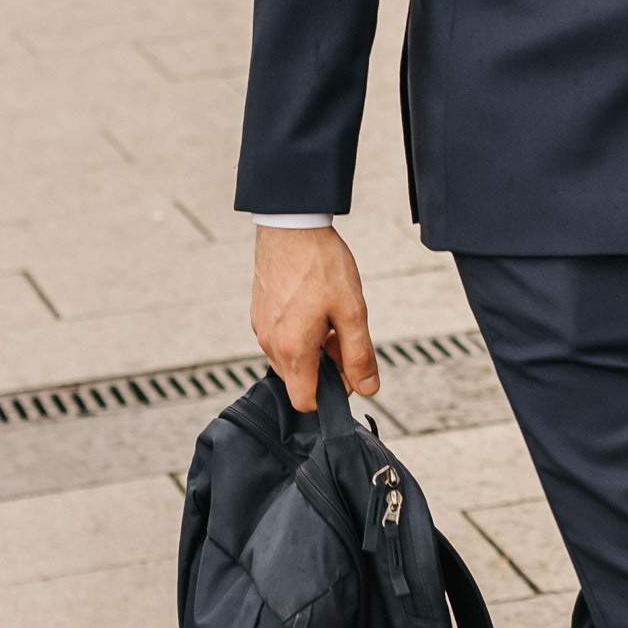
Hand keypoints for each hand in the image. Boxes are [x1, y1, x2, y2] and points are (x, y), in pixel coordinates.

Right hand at [251, 225, 378, 412]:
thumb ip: (360, 354)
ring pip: (291, 358)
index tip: (349, 369)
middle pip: (299, 380)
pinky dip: (301, 333)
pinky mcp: (259, 313)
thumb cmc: (321, 265)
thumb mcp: (352, 311)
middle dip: (326, 367)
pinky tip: (315, 306)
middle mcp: (270, 344)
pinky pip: (281, 338)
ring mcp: (261, 328)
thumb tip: (368, 387)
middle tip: (344, 334)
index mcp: (293, 350)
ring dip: (314, 349)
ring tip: (331, 315)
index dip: (332, 394)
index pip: (305, 402)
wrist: (291, 225)